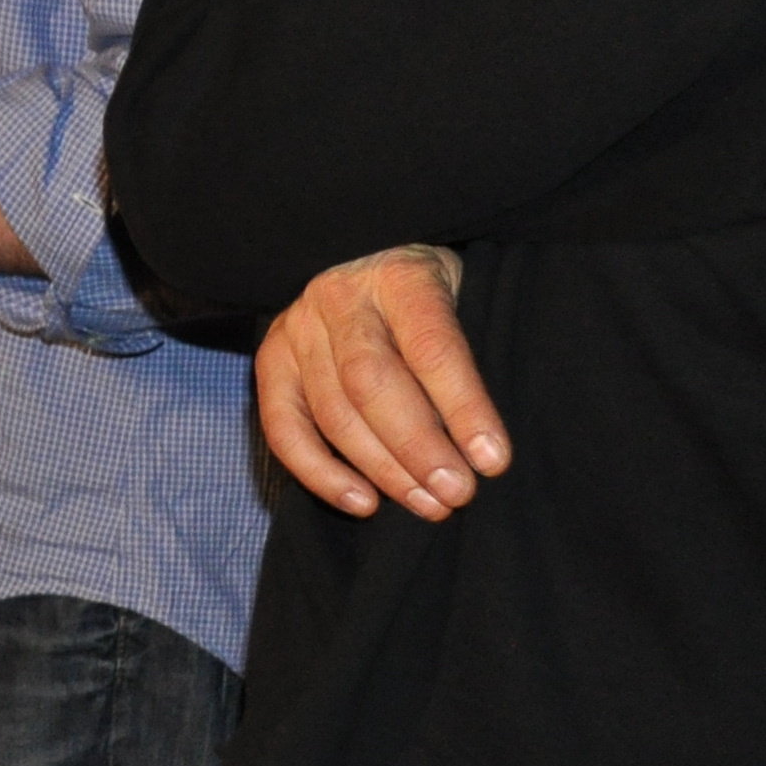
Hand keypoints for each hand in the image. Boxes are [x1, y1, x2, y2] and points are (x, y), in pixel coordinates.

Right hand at [254, 244, 512, 521]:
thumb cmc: (432, 297)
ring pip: (332, 412)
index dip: (463, 407)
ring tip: (427, 505)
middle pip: (371, 382)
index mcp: (399, 276)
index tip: (492, 459)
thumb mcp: (464, 299)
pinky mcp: (272, 361)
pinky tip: (363, 503)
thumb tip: (485, 446)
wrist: (369, 261)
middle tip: (457, 493)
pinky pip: (284, 428)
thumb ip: (466, 357)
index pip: (430, 346)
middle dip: (417, 448)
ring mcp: (297, 329)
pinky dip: (320, 474)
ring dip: (381, 470)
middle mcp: (339, 298)